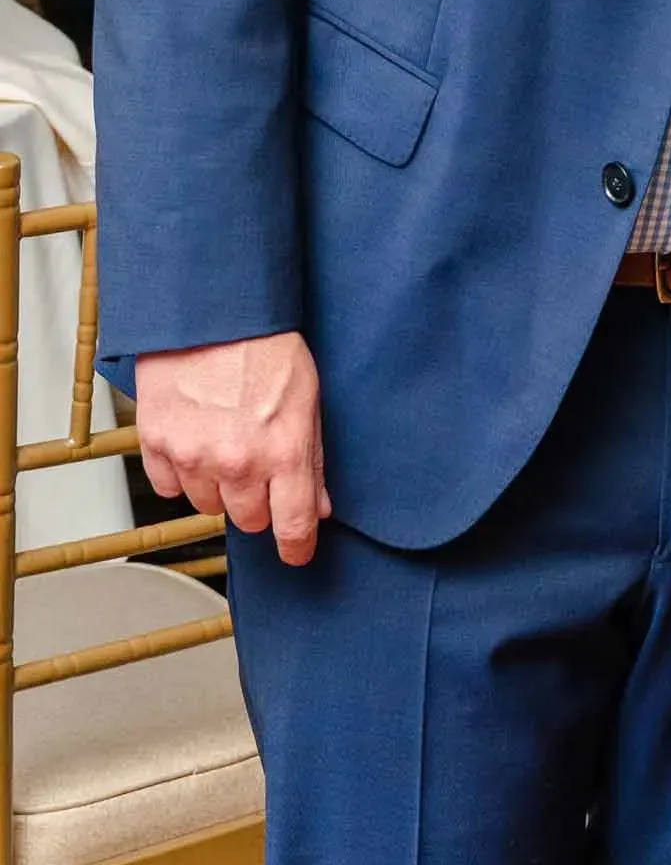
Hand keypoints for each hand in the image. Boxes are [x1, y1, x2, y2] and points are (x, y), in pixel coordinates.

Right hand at [135, 333, 330, 566]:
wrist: (212, 311)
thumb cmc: (265, 345)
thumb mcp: (308, 397)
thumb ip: (313, 459)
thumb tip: (320, 506)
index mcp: (285, 451)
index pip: (293, 527)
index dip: (297, 547)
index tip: (296, 553)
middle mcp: (238, 462)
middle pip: (248, 520)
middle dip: (256, 500)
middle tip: (256, 463)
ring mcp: (194, 456)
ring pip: (207, 505)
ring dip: (217, 484)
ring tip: (223, 439)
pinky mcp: (157, 444)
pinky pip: (169, 486)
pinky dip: (180, 471)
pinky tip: (193, 436)